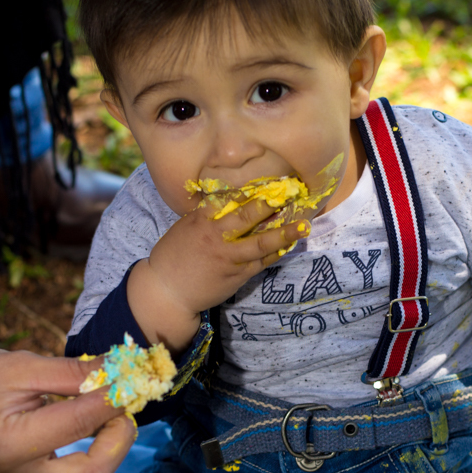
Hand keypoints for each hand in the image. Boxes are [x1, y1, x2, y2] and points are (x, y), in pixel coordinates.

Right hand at [0, 348, 135, 472]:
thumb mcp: (23, 365)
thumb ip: (76, 372)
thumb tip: (125, 372)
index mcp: (10, 443)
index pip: (81, 423)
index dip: (114, 398)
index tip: (126, 382)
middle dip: (119, 440)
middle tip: (118, 413)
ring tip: (99, 443)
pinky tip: (84, 459)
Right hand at [127, 195, 309, 351]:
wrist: (167, 291)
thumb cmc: (173, 258)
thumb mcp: (185, 229)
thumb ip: (206, 216)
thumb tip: (227, 202)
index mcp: (201, 221)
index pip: (227, 200)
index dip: (249, 190)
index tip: (268, 181)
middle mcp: (216, 237)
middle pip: (247, 217)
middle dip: (269, 205)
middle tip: (290, 193)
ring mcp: (229, 258)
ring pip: (261, 243)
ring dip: (284, 233)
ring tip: (304, 225)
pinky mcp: (237, 276)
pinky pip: (261, 262)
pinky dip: (276, 253)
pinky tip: (290, 245)